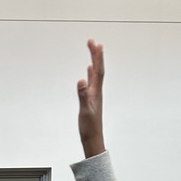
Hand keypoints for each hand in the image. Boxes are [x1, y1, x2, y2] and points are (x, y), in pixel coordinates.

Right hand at [77, 39, 105, 158]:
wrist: (93, 139)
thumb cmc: (89, 127)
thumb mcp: (85, 110)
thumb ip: (83, 95)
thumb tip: (81, 80)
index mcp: (96, 92)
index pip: (98, 71)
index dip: (97, 57)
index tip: (96, 44)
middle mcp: (97, 91)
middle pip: (97, 69)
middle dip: (95, 55)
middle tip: (92, 41)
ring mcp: (94, 95)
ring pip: (95, 74)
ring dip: (94, 61)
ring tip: (92, 50)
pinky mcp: (91, 99)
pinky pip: (91, 82)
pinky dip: (90, 74)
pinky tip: (89, 71)